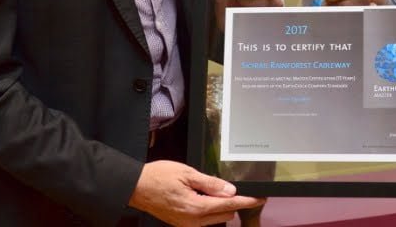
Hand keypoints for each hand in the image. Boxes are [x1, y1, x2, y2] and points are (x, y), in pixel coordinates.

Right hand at [129, 160, 264, 225]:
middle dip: (234, 202)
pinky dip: (209, 209)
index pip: (229, 205)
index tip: (260, 198)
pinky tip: (203, 195)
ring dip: (221, 206)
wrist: (136, 187)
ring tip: (214, 189)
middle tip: (233, 186)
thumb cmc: (159, 177)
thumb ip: (211, 183)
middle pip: (225, 214)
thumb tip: (231, 190)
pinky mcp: (182, 224)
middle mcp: (193, 221)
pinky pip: (203, 220)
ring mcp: (187, 224)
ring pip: (215, 218)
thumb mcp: (188, 173)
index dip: (247, 201)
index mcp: (196, 208)